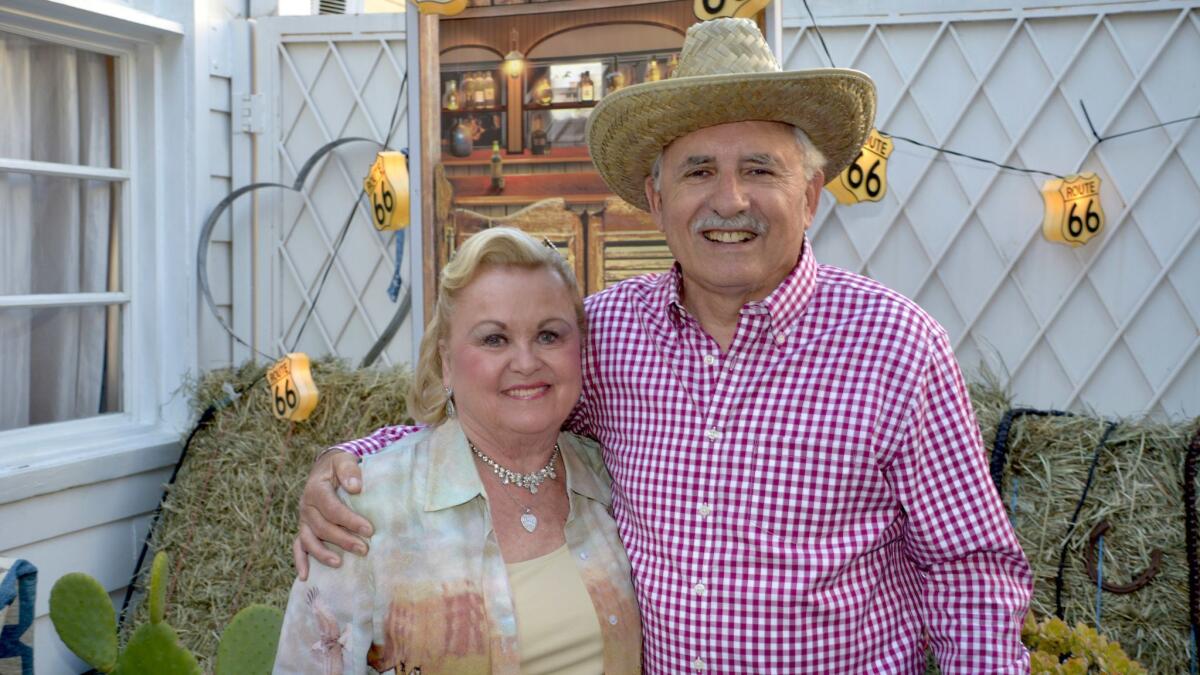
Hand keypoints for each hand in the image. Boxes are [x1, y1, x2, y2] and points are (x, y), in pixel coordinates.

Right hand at [293, 451, 372, 580]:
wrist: (327, 467)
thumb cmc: (339, 465)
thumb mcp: (344, 459)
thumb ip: (349, 470)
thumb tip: (355, 487)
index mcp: (315, 489)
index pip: (332, 508)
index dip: (350, 520)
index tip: (369, 530)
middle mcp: (306, 506)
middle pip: (322, 527)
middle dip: (343, 540)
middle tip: (364, 549)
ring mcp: (304, 519)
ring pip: (309, 540)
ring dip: (322, 554)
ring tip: (339, 563)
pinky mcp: (304, 528)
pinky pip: (298, 546)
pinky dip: (300, 561)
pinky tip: (305, 576)